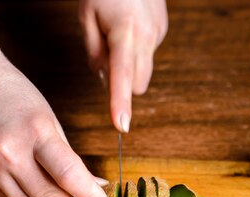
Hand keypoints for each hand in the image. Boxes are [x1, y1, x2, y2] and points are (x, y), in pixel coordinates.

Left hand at [79, 0, 167, 131]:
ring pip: (143, 69)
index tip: (122, 126)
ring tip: (117, 35)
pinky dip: (136, 49)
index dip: (121, 104)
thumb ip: (94, 51)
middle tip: (105, 52)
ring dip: (129, 65)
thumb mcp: (87, 17)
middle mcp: (148, 37)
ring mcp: (158, 33)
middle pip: (138, 82)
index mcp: (126, 33)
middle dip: (123, 81)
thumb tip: (105, 77)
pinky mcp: (163, 29)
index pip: (122, 78)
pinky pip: (147, 52)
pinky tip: (128, 26)